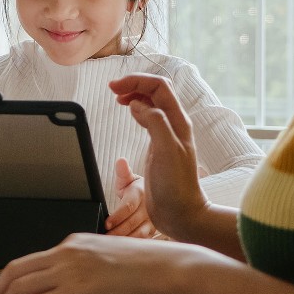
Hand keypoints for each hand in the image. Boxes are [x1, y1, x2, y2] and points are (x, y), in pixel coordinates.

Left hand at [0, 233, 206, 293]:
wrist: (169, 270)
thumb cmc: (149, 270)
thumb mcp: (107, 261)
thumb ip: (84, 270)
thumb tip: (69, 289)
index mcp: (73, 244)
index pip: (27, 261)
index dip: (7, 282)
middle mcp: (67, 252)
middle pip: (14, 272)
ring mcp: (70, 270)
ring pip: (19, 288)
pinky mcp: (77, 290)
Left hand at [105, 158, 154, 237]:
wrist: (155, 195)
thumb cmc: (136, 188)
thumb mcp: (128, 178)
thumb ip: (122, 172)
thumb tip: (120, 161)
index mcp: (140, 193)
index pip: (128, 207)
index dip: (117, 216)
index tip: (106, 224)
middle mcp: (149, 208)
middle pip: (132, 223)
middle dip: (117, 231)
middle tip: (104, 237)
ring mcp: (153, 220)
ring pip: (139, 234)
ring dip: (125, 240)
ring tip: (111, 245)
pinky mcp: (154, 230)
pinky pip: (144, 240)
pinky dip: (133, 245)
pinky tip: (122, 248)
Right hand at [107, 74, 208, 239]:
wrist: (181, 212)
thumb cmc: (176, 185)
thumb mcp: (166, 150)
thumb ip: (155, 122)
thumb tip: (137, 104)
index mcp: (178, 121)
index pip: (159, 87)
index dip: (137, 81)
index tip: (115, 87)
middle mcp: (174, 124)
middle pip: (156, 90)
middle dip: (134, 84)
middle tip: (113, 88)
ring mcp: (167, 134)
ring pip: (152, 103)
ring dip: (135, 94)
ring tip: (117, 96)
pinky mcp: (159, 145)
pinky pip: (149, 117)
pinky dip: (136, 109)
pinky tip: (128, 112)